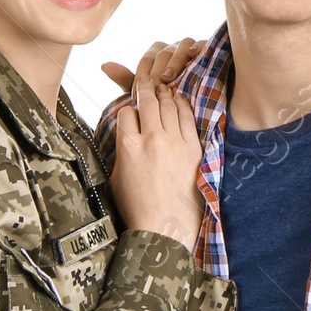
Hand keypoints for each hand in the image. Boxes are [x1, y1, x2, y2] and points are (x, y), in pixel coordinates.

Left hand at [101, 35, 204, 98]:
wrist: (192, 114)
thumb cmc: (169, 103)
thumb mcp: (147, 95)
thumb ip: (127, 80)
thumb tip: (103, 65)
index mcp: (157, 57)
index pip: (147, 59)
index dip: (141, 74)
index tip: (138, 93)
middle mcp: (172, 50)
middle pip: (162, 53)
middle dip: (156, 71)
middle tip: (153, 88)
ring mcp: (189, 49)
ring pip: (180, 45)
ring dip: (173, 60)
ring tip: (168, 78)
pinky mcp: (206, 51)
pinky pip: (200, 43)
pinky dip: (196, 46)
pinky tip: (192, 55)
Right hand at [108, 74, 200, 251]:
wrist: (164, 231)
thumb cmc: (137, 208)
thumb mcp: (117, 176)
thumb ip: (121, 150)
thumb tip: (125, 132)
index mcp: (128, 147)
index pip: (126, 112)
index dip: (127, 110)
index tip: (130, 109)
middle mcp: (151, 140)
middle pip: (147, 102)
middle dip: (144, 88)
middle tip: (145, 80)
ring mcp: (174, 143)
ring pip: (168, 105)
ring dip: (163, 93)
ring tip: (161, 86)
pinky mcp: (192, 149)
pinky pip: (186, 117)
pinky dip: (181, 104)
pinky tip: (178, 99)